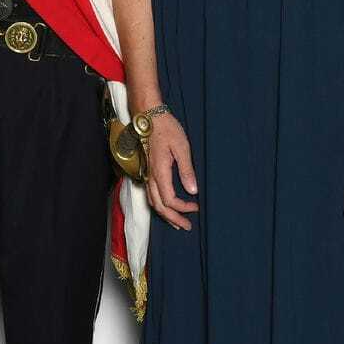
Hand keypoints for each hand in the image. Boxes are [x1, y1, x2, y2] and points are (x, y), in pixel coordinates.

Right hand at [142, 113, 198, 230]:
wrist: (149, 117)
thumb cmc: (167, 129)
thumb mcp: (182, 147)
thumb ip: (186, 170)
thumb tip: (192, 190)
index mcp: (160, 171)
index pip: (169, 200)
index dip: (182, 208)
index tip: (196, 207)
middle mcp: (151, 176)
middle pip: (159, 206)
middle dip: (173, 219)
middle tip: (187, 226)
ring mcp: (147, 174)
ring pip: (153, 202)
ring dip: (165, 214)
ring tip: (177, 222)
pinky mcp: (147, 171)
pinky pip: (150, 194)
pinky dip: (159, 205)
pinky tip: (167, 206)